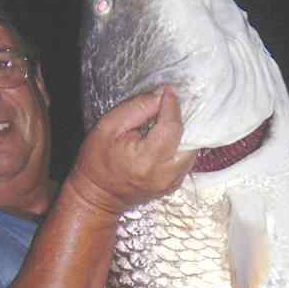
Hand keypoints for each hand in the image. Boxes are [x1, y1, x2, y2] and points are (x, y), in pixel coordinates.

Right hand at [68, 87, 196, 215]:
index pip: (172, 126)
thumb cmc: (97, 162)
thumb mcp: (109, 126)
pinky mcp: (173, 186)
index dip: (171, 105)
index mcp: (147, 160)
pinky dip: (179, 148)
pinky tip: (164, 142)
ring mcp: (171, 184)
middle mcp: (164, 175)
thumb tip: (161, 96)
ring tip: (163, 126)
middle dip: (178, 121)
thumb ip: (137, 108)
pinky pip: (186, 162)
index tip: (167, 92)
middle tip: (165, 110)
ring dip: (181, 135)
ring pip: (191, 151)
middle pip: (189, 140)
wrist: (97, 196)